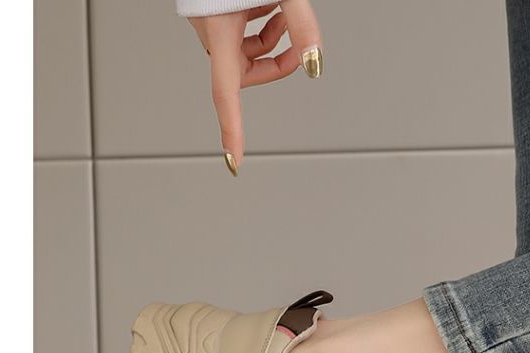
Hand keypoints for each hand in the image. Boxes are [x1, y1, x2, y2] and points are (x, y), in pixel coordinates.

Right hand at [189, 0, 322, 175]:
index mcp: (219, 34)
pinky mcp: (217, 11)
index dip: (232, 131)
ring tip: (281, 8)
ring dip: (270, 41)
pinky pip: (242, 32)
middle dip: (275, 64)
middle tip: (297, 41)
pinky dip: (262, 24)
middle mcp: (212, 33)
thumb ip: (302, 25)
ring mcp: (213, 23)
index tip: (235, 160)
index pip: (226, 97)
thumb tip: (317, 64)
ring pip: (245, 53)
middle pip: (244, 74)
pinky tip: (271, 3)